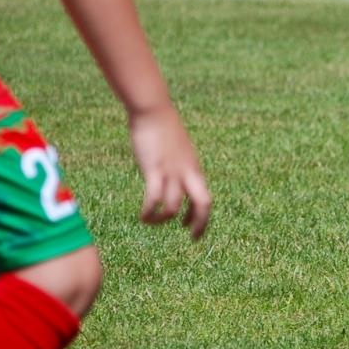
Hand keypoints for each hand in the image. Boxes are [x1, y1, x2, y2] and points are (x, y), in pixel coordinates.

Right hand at [129, 106, 211, 238]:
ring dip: (162, 219)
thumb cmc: (163, 128)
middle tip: (192, 237)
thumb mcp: (177, 150)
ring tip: (150, 221)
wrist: (154, 111)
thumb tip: (172, 176)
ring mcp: (172, 171)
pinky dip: (148, 211)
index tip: (189, 227)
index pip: (205, 198)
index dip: (200, 216)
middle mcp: (187, 172)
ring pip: (173, 206)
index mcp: (194, 169)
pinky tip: (142, 216)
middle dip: (200, 224)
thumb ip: (178, 165)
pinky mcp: (154, 169)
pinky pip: (153, 198)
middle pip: (203, 204)